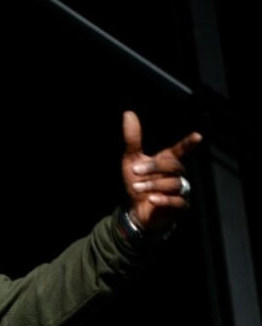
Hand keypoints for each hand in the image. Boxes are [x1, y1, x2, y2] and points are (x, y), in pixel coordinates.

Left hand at [122, 111, 201, 233]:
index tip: (197, 136)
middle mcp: (177, 174)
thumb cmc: (137, 184)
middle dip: (154, 168)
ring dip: (153, 184)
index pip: (181, 150)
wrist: (135, 211)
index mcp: (168, 161)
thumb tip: (128, 114)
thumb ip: (133, 139)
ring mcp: (180, 191)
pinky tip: (152, 200)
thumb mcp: (131, 161)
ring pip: (174, 183)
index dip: (188, 143)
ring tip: (137, 188)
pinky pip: (177, 201)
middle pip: (174, 166)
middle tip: (135, 171)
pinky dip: (164, 200)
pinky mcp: (179, 206)